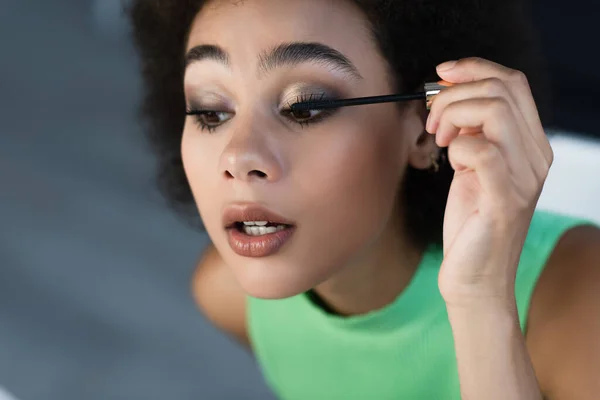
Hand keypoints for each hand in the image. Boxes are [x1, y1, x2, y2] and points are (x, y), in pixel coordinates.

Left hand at [425, 57, 553, 305]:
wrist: (475, 279)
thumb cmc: (469, 223)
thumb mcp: (471, 168)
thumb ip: (472, 133)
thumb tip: (452, 95)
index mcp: (530, 145)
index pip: (514, 83)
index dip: (475, 69)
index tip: (442, 74)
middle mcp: (536, 157)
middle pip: (502, 89)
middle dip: (455, 94)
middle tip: (434, 122)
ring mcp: (524, 178)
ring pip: (495, 111)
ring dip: (454, 115)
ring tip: (440, 139)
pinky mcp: (505, 200)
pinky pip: (482, 151)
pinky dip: (457, 147)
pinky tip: (451, 163)